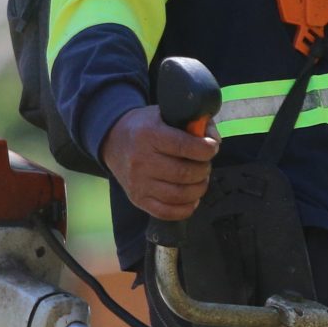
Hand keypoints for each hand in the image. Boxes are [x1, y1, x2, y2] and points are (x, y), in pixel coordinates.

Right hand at [101, 105, 219, 221]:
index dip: (206, 149)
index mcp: (149, 135)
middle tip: (204, 164)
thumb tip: (214, 140)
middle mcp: (141, 160)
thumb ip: (194, 122)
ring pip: (179, 195)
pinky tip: (191, 197)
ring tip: (199, 179)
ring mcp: (138, 183)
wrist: (113, 140)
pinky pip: (167, 212)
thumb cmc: (145, 127)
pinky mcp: (138, 199)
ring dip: (198, 189)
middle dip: (204, 169)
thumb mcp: (165, 114)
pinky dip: (186, 208)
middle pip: (184, 173)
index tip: (211, 147)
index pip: (184, 146)